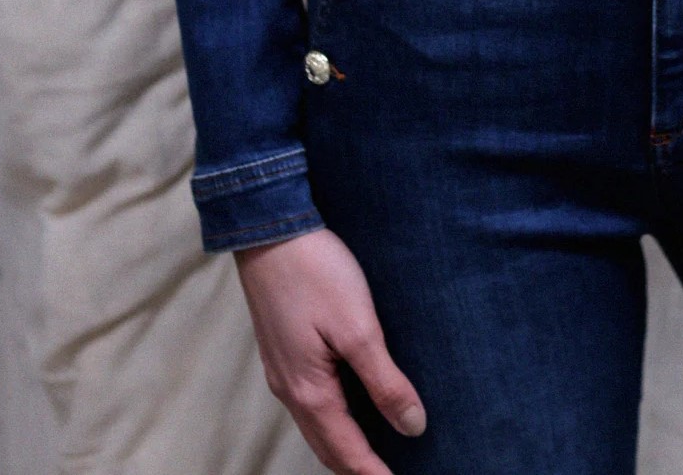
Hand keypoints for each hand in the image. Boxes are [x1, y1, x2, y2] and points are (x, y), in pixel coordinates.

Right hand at [235, 226, 426, 473]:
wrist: (269, 231)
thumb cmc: (316, 274)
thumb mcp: (359, 328)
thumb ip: (385, 381)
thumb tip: (412, 426)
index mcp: (309, 391)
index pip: (346, 451)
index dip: (374, 473)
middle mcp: (289, 389)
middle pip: (326, 446)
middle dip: (356, 467)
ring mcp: (282, 369)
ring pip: (315, 424)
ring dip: (343, 444)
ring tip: (375, 452)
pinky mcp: (283, 349)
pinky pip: (309, 400)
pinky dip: (332, 418)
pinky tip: (350, 404)